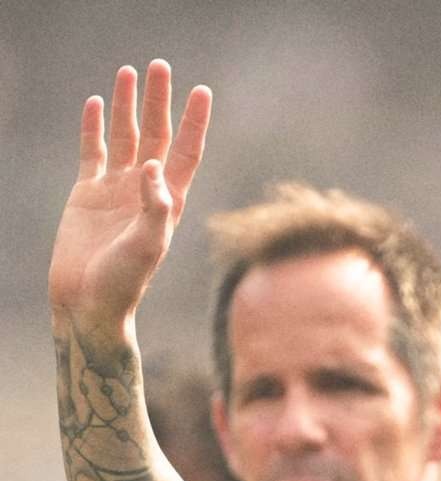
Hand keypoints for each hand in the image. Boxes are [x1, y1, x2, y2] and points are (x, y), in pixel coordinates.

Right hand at [48, 59, 210, 330]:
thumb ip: (154, 208)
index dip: (193, 122)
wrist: (88, 302)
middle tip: (160, 66)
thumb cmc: (124, 282)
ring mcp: (116, 190)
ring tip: (129, 71)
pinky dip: (92, 127)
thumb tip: (154, 167)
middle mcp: (145, 191)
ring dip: (128, 105)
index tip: (201, 91)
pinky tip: (95, 102)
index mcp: (167, 202)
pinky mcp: (87, 193)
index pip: (185, 152)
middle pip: (156, 135)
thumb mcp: (147, 246)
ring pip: (125, 136)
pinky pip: (92, 151)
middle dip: (159, 101)